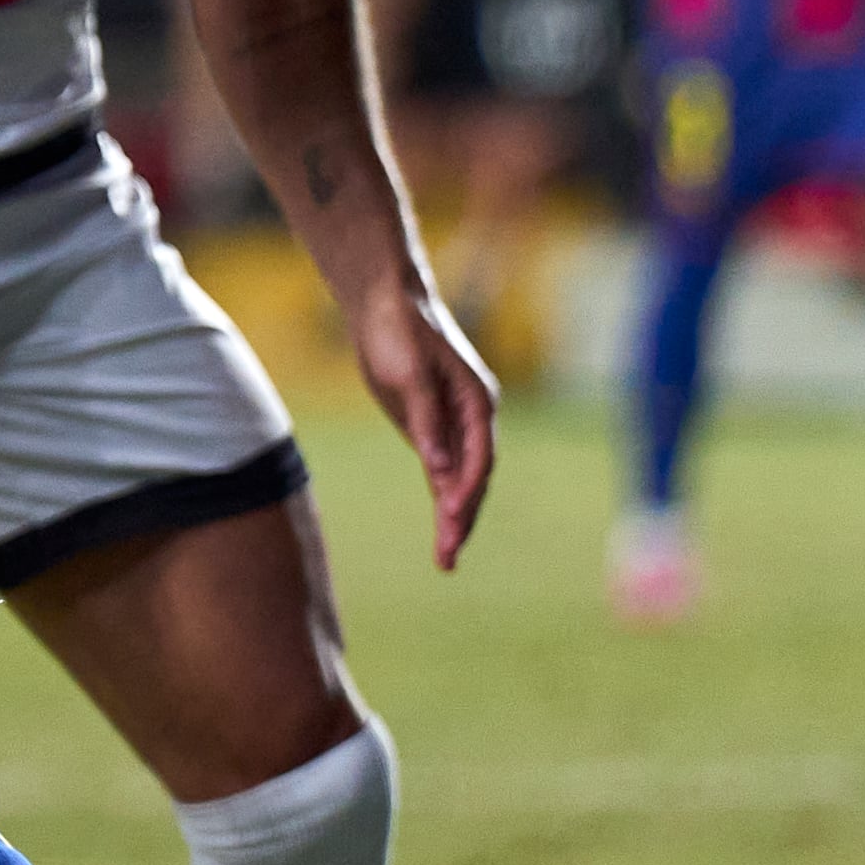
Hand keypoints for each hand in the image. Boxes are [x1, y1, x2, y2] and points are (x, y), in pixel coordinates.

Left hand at [350, 271, 498, 570]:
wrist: (385, 305)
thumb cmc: (399, 333)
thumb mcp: (410, 376)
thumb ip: (426, 422)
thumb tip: (440, 468)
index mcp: (477, 403)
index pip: (479, 458)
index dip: (466, 491)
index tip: (450, 520)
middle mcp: (473, 417)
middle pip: (474, 476)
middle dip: (463, 517)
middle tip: (447, 558)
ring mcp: (454, 424)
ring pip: (459, 478)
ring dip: (455, 516)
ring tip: (447, 559)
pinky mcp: (432, 427)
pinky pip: (442, 469)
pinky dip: (442, 497)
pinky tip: (442, 526)